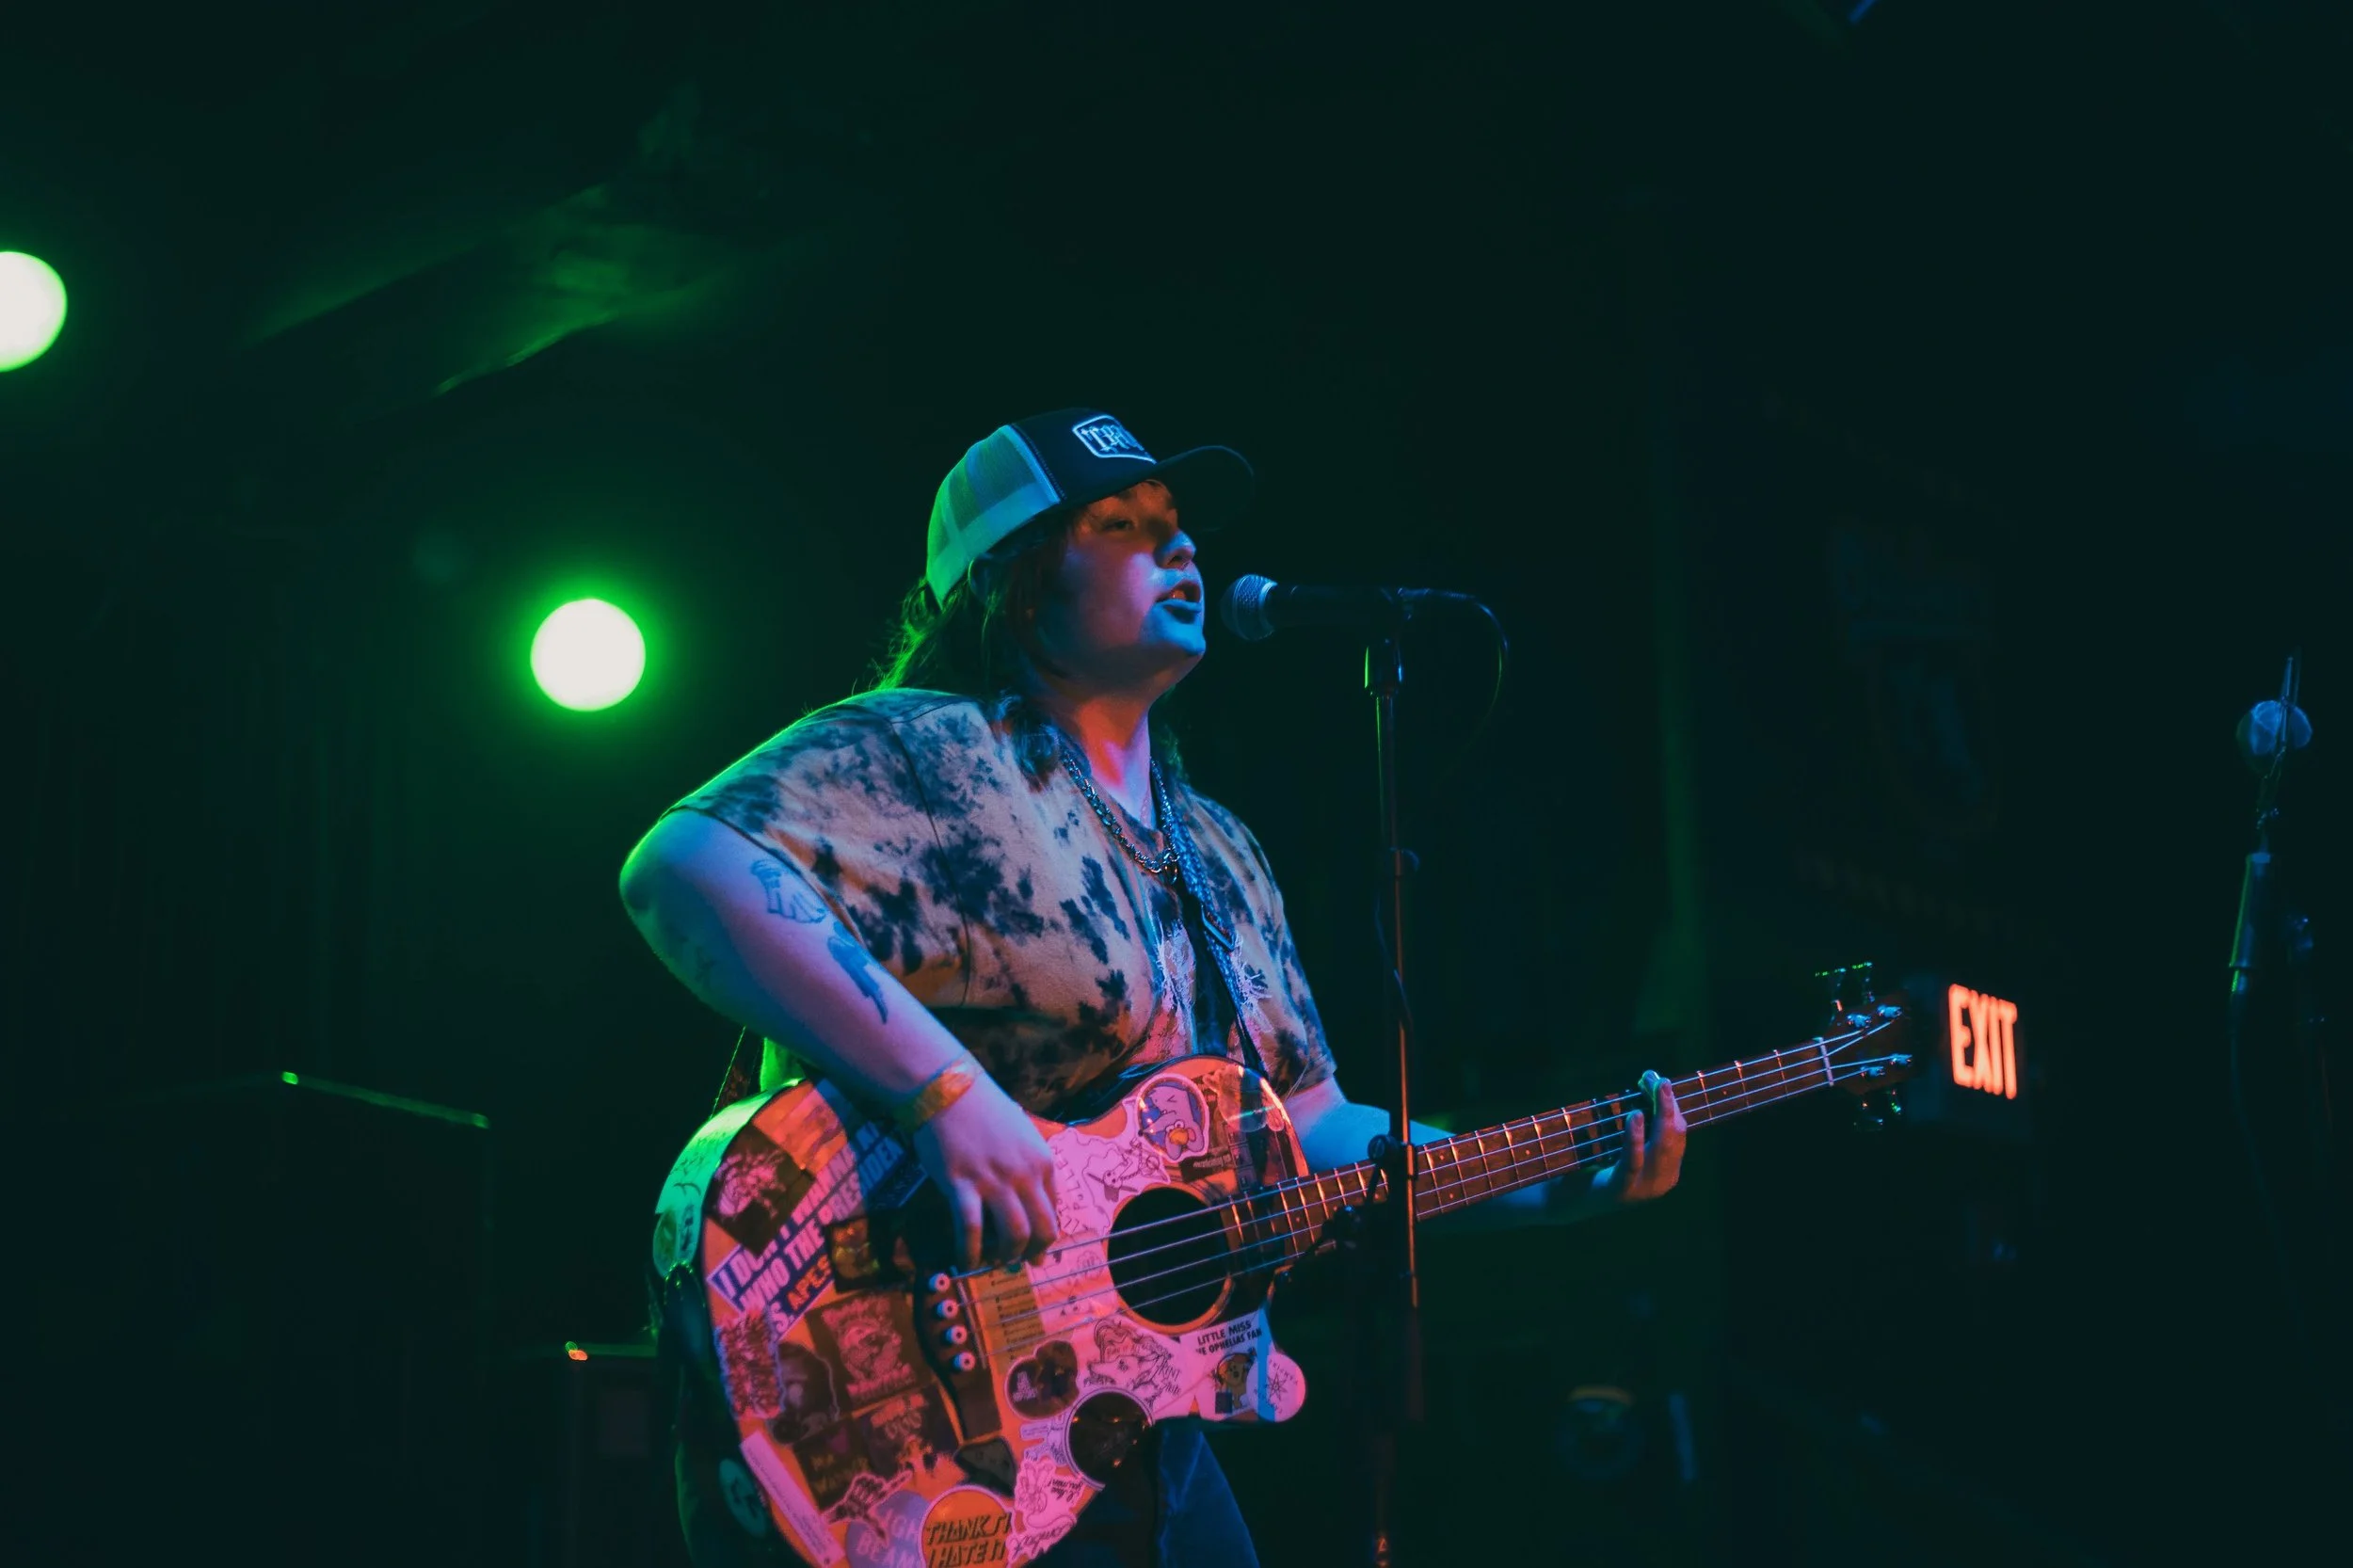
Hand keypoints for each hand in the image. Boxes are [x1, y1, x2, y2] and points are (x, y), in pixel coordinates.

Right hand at [910, 1073, 1059, 1268]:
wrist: (947, 1089)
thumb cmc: (983, 1108)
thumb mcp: (1020, 1134)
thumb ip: (1029, 1165)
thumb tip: (1029, 1199)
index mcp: (1042, 1161)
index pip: (1054, 1210)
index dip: (1047, 1236)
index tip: (1037, 1250)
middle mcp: (1024, 1174)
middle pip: (1042, 1229)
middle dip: (1033, 1253)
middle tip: (1020, 1263)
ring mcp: (994, 1180)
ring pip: (1014, 1235)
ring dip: (1006, 1256)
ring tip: (994, 1262)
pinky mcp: (962, 1184)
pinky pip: (971, 1229)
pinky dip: (970, 1252)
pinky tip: (966, 1261)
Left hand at [1591, 1070, 1686, 1203]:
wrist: (1567, 1200)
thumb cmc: (1595, 1164)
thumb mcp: (1622, 1142)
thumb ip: (1637, 1121)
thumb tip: (1648, 1082)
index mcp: (1667, 1171)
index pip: (1678, 1134)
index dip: (1673, 1106)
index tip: (1661, 1081)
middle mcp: (1661, 1182)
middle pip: (1674, 1138)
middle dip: (1669, 1106)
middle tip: (1662, 1081)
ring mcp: (1643, 1190)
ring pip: (1661, 1148)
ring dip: (1660, 1115)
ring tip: (1656, 1090)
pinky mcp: (1621, 1191)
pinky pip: (1633, 1162)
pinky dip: (1635, 1137)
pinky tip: (1635, 1115)